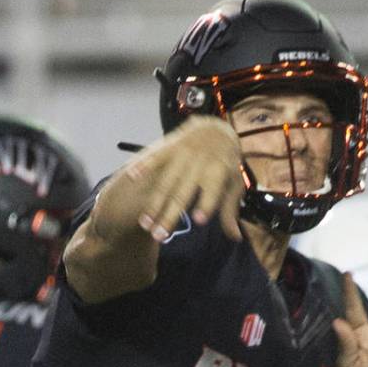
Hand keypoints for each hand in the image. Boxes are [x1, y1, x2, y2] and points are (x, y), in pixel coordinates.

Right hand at [126, 116, 244, 241]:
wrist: (215, 129)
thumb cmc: (225, 163)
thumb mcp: (233, 184)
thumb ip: (230, 211)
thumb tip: (236, 238)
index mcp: (218, 170)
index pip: (213, 189)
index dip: (207, 204)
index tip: (199, 221)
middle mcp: (199, 162)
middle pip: (182, 193)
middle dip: (170, 215)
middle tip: (159, 237)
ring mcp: (182, 154)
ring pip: (165, 182)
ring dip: (153, 203)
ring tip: (144, 224)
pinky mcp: (169, 147)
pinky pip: (154, 157)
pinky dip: (142, 166)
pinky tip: (131, 177)